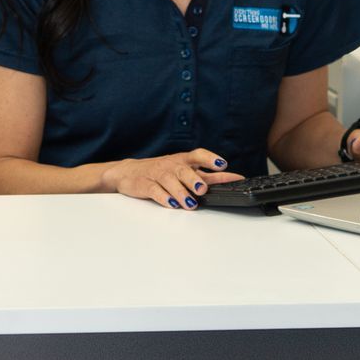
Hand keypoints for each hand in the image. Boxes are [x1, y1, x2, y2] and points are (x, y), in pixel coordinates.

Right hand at [102, 148, 244, 208]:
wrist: (129, 172)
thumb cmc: (161, 171)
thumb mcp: (183, 170)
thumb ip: (205, 176)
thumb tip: (230, 180)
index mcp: (183, 160)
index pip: (198, 155)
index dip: (210, 159)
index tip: (223, 164)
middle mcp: (171, 165)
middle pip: (183, 169)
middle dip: (193, 179)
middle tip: (202, 189)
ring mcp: (158, 174)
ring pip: (169, 181)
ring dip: (180, 192)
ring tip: (189, 203)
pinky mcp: (145, 184)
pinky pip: (155, 190)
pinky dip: (164, 198)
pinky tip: (171, 204)